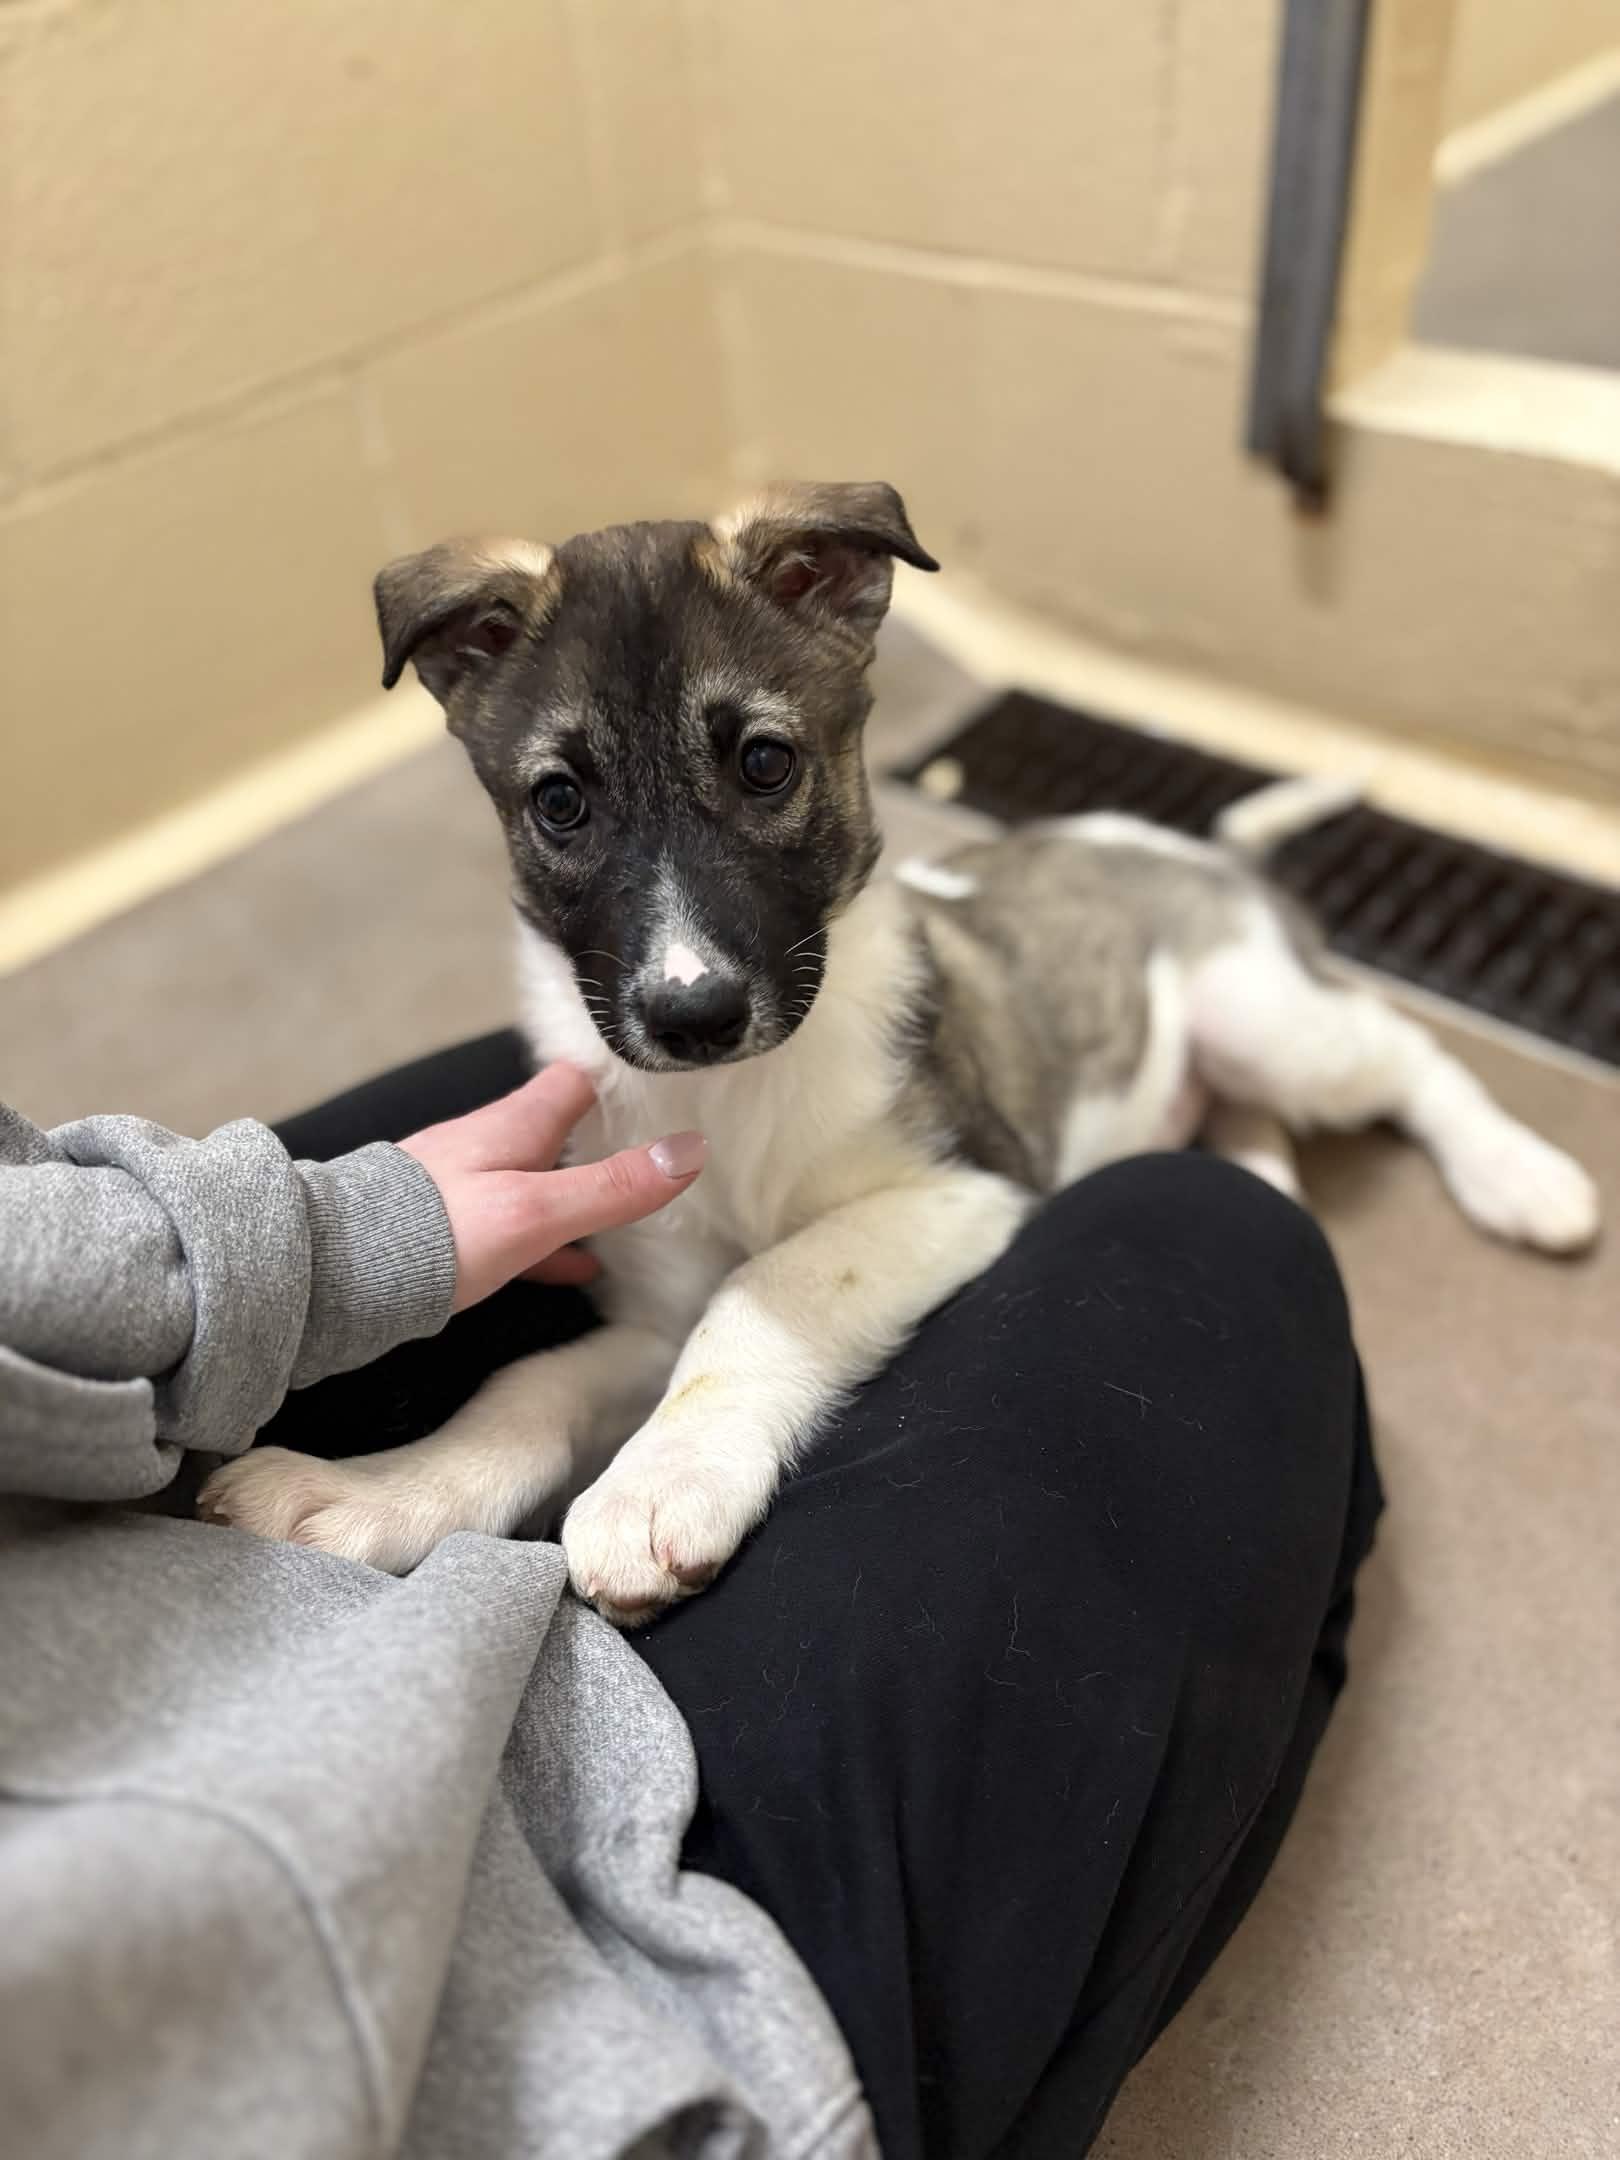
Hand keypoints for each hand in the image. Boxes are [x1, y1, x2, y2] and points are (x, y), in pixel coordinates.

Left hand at [399, 1063, 703, 1310]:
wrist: (335, 1276)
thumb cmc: (436, 1233)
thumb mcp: (537, 1212)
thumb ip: (610, 1187)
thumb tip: (689, 1152)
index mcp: (513, 1124)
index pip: (576, 1079)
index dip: (619, 1078)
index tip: (664, 1087)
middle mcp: (488, 1144)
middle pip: (558, 1128)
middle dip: (603, 1139)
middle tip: (656, 1155)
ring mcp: (464, 1185)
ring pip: (536, 1178)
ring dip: (576, 1192)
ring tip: (627, 1215)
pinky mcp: (446, 1228)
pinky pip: (512, 1225)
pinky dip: (548, 1239)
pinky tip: (574, 1268)